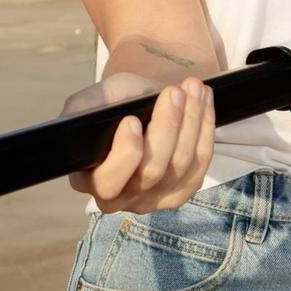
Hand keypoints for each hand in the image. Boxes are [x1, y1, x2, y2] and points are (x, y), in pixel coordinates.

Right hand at [61, 70, 215, 212]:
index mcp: (89, 179)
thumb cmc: (113, 106)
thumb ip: (85, 107)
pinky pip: (199, 167)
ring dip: (192, 122)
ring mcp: (151, 201)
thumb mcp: (94, 100)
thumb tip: (86, 114)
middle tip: (174, 91)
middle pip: (152, 172)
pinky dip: (205, 131)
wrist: (140, 107)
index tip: (133, 119)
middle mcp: (119, 199)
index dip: (125, 153)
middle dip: (167, 127)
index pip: (108, 181)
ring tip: (194, 88)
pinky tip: (204, 103)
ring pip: (180, 167)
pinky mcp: (179, 194)